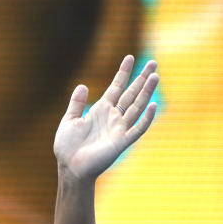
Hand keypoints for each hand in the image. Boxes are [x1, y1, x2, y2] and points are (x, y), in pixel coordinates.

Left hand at [53, 55, 158, 181]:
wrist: (69, 166)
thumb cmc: (67, 146)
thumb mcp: (69, 121)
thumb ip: (76, 103)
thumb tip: (82, 84)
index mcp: (101, 109)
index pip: (116, 87)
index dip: (123, 73)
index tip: (129, 57)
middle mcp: (113, 116)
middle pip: (131, 94)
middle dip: (142, 78)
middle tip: (153, 62)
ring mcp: (119, 128)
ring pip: (137, 106)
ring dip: (146, 92)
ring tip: (155, 76)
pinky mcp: (122, 141)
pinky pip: (137, 128)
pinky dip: (146, 118)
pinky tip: (153, 105)